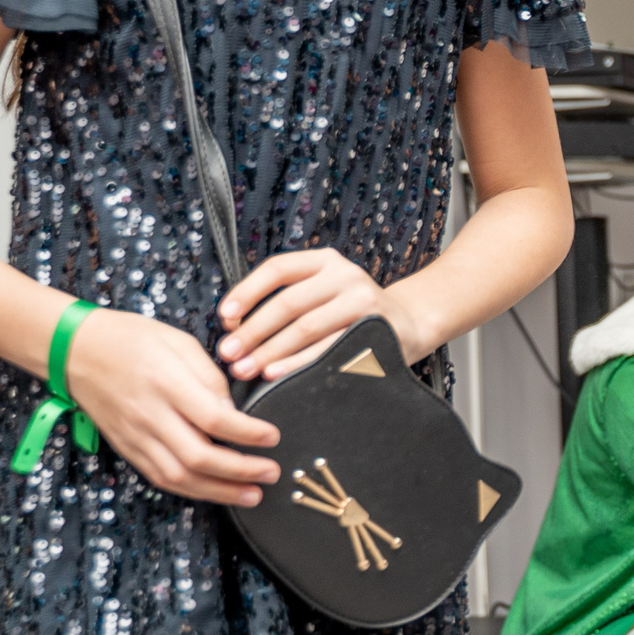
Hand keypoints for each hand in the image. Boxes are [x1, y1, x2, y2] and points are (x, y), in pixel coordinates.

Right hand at [64, 308, 280, 504]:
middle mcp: (149, 415)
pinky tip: (216, 491)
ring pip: (179, 477)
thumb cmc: (131, 338)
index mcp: (166, 383)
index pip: (214, 419)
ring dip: (219, 491)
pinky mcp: (127, 448)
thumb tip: (233, 413)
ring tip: (252, 495)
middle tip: (271, 473)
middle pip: (198, 457)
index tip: (273, 437)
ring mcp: (135, 436)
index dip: (248, 434)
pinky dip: (191, 489)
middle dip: (241, 471)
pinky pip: (160, 477)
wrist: (74, 350)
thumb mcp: (178, 341)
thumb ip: (209, 377)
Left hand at [216, 248, 422, 381]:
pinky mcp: (374, 327)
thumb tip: (233, 326)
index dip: (246, 293)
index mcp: (325, 260)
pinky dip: (298, 362)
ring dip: (270, 351)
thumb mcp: (323, 292)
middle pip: (287, 303)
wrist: (408, 323)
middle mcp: (344, 274)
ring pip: (305, 327)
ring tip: (244, 369)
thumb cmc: (351, 313)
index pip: (277, 269)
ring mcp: (362, 299)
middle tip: (228, 354)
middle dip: (253, 332)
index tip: (224, 319)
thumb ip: (287, 300)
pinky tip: (276, 374)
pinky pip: (328, 348)